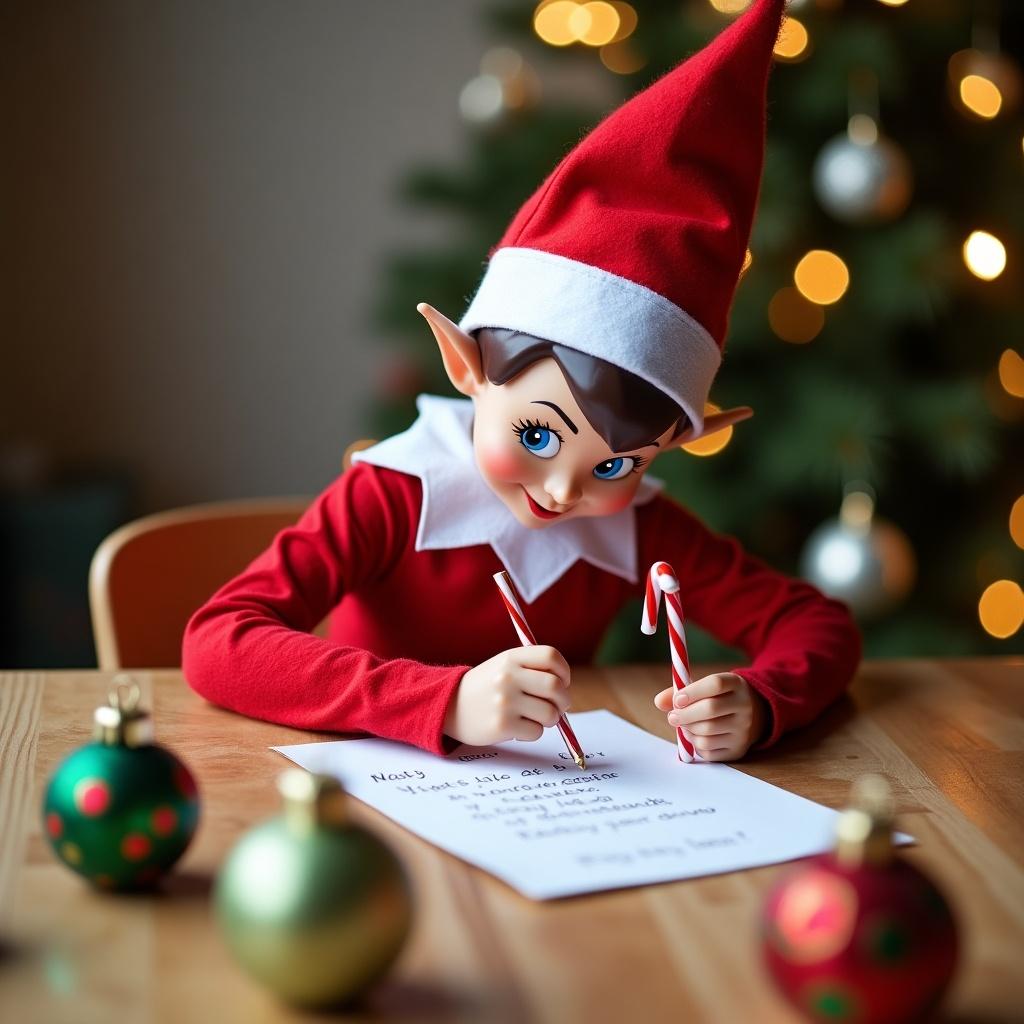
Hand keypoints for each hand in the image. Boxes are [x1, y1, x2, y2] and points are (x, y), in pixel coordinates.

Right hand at [444, 646, 570, 746]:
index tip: (563, 682)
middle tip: (559, 707)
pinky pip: (536, 731)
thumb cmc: (486, 687)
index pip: (551, 656)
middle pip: (555, 686)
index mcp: (511, 658)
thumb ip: (533, 670)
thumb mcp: (504, 666)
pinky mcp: (502, 725)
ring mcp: (504, 701)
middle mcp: (508, 677)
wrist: (449, 706)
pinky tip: (519, 727)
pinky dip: (533, 732)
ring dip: (551, 719)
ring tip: (537, 718)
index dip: (564, 671)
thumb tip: (566, 690)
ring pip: (550, 713)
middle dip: (564, 700)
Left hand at [653, 672, 766, 761]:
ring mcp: (743, 730)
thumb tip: (659, 702)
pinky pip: (708, 751)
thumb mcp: (705, 689)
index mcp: (736, 684)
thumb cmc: (718, 699)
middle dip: (685, 714)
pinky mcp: (738, 750)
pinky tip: (696, 736)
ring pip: (707, 733)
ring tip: (684, 726)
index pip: (715, 684)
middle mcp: (744, 706)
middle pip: (711, 709)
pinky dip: (695, 745)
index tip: (677, 699)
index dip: (692, 691)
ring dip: (688, 730)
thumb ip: (680, 692)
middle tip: (672, 717)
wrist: (751, 717)